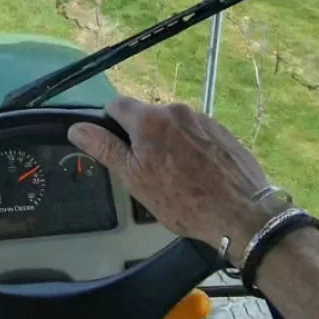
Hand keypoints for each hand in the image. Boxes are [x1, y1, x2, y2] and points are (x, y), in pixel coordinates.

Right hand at [68, 96, 275, 261]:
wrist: (242, 214)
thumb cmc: (182, 200)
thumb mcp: (134, 178)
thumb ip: (104, 148)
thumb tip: (76, 127)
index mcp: (149, 119)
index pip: (116, 105)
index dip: (110, 124)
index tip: (117, 149)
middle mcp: (175, 110)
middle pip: (147, 116)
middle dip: (142, 137)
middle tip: (148, 171)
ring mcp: (202, 119)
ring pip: (173, 125)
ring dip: (168, 142)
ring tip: (177, 176)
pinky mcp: (223, 131)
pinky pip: (196, 133)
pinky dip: (191, 147)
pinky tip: (199, 174)